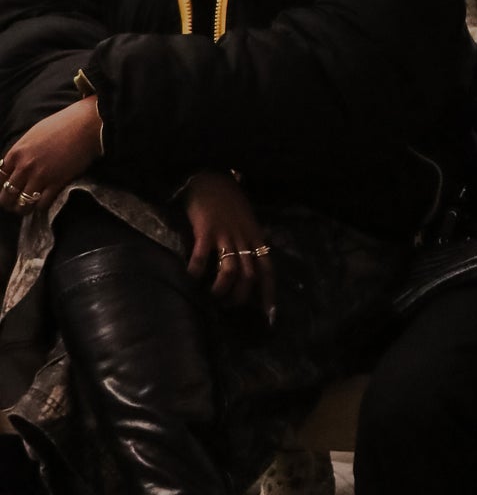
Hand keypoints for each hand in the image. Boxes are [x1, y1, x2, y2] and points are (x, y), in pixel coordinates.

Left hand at [0, 98, 101, 213]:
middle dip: (9, 203)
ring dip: (23, 209)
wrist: (86, 124)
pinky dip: (41, 207)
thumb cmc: (63, 125)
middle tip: (14, 204)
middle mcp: (25, 166)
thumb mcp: (34, 134)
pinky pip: (42, 204)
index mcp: (17, 152)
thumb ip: (23, 151)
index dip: (1, 187)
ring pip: (22, 203)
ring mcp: (41, 176)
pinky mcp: (57, 183)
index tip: (6, 190)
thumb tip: (17, 165)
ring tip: (28, 209)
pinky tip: (43, 203)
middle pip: (6, 195)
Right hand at [183, 170, 275, 319]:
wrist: (211, 178)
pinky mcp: (207, 231)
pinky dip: (196, 272)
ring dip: (221, 289)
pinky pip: (202, 258)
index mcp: (256, 237)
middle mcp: (244, 238)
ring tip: (211, 296)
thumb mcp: (246, 221)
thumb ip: (249, 241)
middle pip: (250, 276)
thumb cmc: (228, 201)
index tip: (269, 316)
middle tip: (228, 306)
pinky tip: (190, 278)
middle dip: (240, 297)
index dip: (269, 294)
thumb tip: (250, 268)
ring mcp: (226, 235)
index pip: (268, 270)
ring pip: (231, 271)